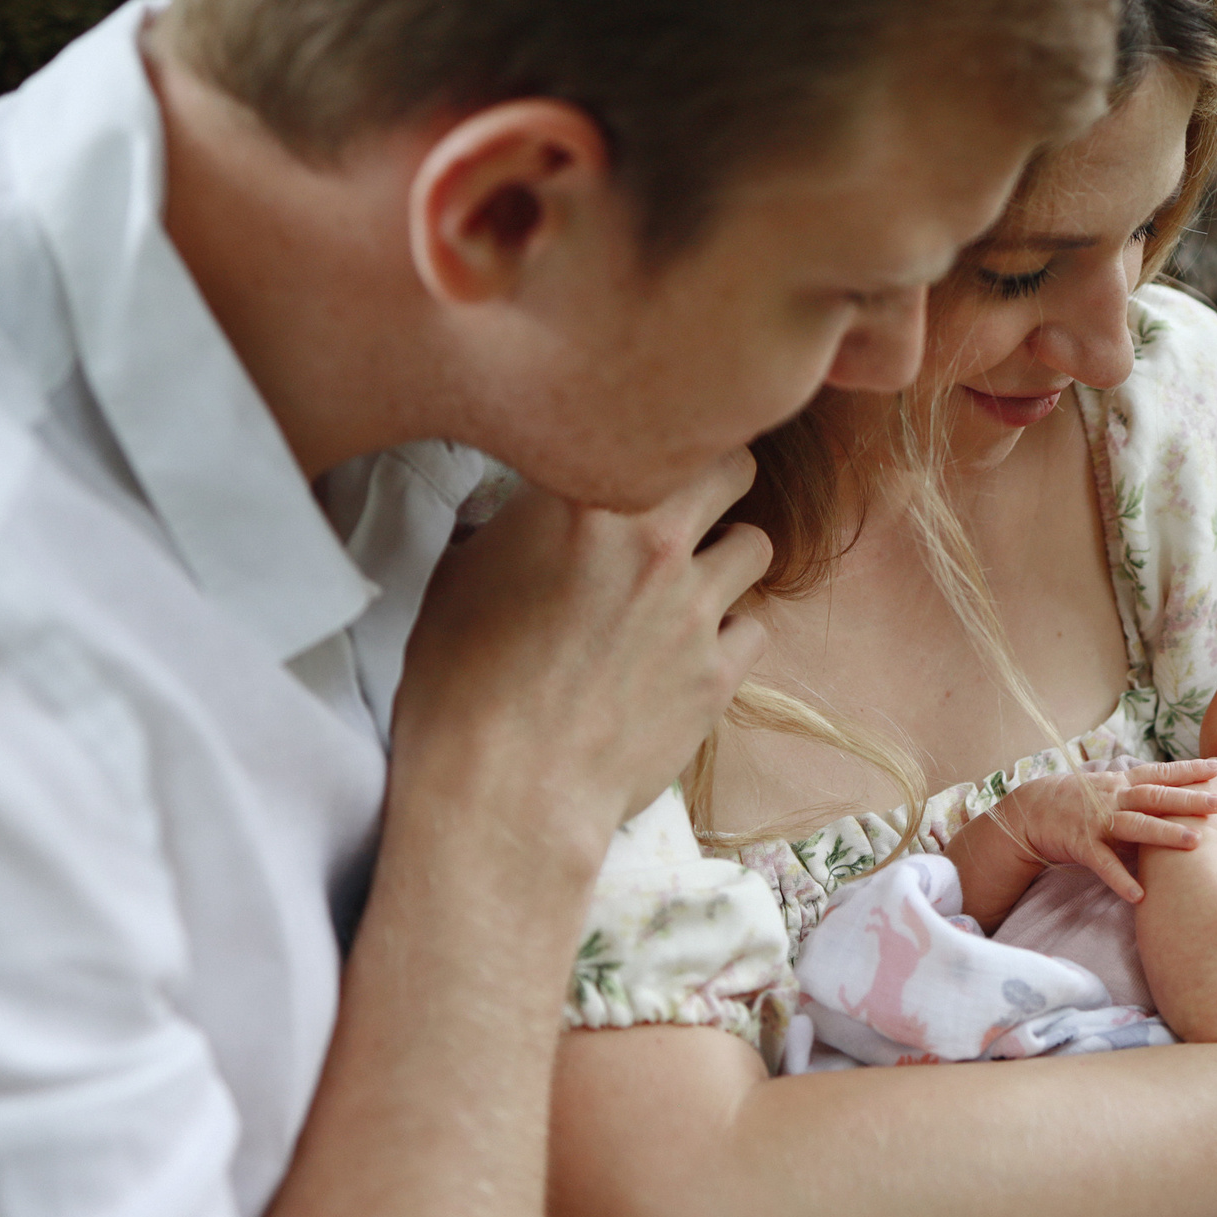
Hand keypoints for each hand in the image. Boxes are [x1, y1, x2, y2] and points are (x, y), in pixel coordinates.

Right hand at [389, 453, 772, 886]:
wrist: (503, 791)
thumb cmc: (459, 685)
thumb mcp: (462, 574)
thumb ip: (520, 524)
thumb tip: (534, 510)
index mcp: (583, 498)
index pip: (659, 426)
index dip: (658, 439)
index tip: (648, 454)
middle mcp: (653, 539)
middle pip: (734, 464)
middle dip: (713, 480)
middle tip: (686, 506)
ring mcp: (696, 607)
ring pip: (757, 544)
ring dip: (728, 556)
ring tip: (689, 583)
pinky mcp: (720, 672)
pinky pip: (756, 628)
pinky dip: (732, 633)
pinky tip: (693, 650)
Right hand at [988, 762, 1216, 903]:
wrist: (1029, 811)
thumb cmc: (1077, 803)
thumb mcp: (1108, 793)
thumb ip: (1138, 800)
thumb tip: (1176, 806)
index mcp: (1121, 784)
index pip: (1159, 773)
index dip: (1188, 770)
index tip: (1216, 766)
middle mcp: (1112, 798)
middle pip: (1154, 798)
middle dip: (1188, 801)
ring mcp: (1097, 821)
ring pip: (1135, 826)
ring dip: (1165, 834)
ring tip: (1195, 843)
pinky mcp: (1080, 844)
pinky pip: (1103, 864)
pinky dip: (1120, 879)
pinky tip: (1139, 895)